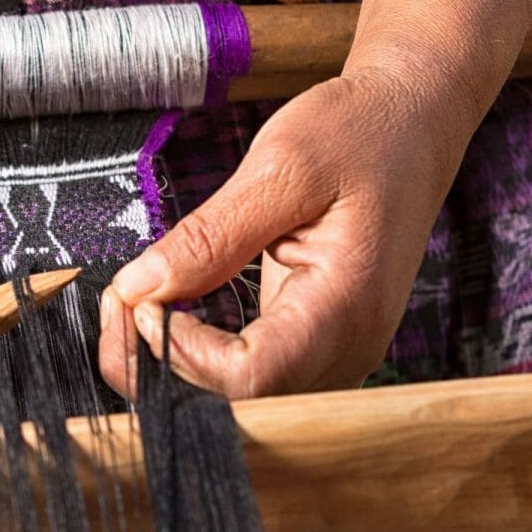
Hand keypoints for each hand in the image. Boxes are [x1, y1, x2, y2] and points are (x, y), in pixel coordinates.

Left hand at [98, 64, 479, 398]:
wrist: (413, 127)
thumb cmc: (359, 134)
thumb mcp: (280, 166)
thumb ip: (209, 236)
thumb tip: (136, 290)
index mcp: (345, 306)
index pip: (249, 377)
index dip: (180, 352)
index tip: (144, 300)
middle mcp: (347, 349)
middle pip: (237, 403)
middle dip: (160, 365)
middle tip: (118, 300)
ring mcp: (335, 356)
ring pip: (238, 400)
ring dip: (172, 367)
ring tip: (135, 303)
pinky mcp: (316, 348)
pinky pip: (248, 377)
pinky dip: (195, 356)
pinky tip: (163, 316)